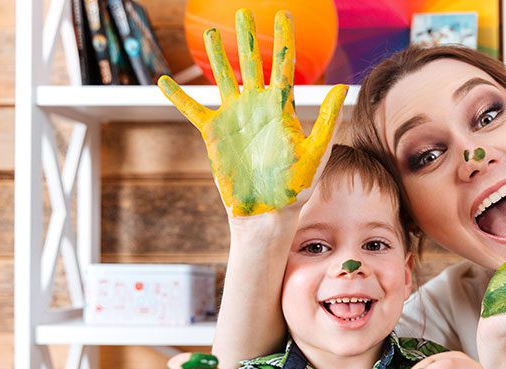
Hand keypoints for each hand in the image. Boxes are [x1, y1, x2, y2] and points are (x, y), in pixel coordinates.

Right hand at [158, 9, 347, 216]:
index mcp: (281, 108)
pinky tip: (163, 81)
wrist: (268, 212)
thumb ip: (327, 119)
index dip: (282, 39)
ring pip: (223, 78)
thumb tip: (342, 88)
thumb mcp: (316, 152)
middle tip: (242, 11)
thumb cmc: (297, 186)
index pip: (282, 65)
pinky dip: (178, 96)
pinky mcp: (215, 134)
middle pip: (250, 63)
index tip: (282, 14)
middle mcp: (257, 107)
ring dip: (215, 56)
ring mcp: (235, 118)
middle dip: (246, 37)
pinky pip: (193, 109)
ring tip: (208, 33)